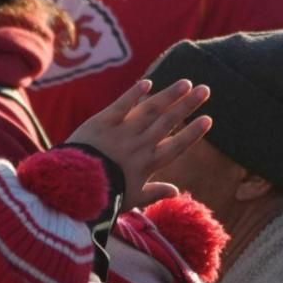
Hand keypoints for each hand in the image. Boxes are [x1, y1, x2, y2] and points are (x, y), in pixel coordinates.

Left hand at [65, 78, 212, 209]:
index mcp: (148, 164)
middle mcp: (139, 144)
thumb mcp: (132, 200)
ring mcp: (122, 131)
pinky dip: (134, 93)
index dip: (193, 132)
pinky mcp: (102, 122)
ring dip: (169, 95)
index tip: (208, 119)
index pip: (177, 145)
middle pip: (168, 121)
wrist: (74, 186)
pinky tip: (148, 82)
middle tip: (205, 89)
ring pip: (150, 109)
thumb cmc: (104, 197)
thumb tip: (176, 192)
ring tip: (185, 82)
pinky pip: (121, 105)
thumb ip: (154, 193)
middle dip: (188, 105)